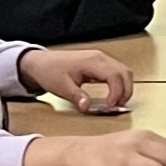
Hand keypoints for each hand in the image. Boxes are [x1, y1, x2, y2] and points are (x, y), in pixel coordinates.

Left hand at [20, 46, 135, 112]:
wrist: (40, 62)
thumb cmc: (49, 72)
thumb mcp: (61, 87)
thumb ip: (76, 96)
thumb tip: (88, 107)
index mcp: (92, 61)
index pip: (114, 76)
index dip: (117, 93)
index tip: (110, 106)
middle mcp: (100, 57)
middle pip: (124, 73)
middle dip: (125, 91)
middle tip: (118, 107)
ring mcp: (100, 58)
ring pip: (123, 71)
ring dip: (124, 87)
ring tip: (116, 103)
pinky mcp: (99, 62)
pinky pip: (116, 71)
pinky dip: (119, 84)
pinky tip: (113, 96)